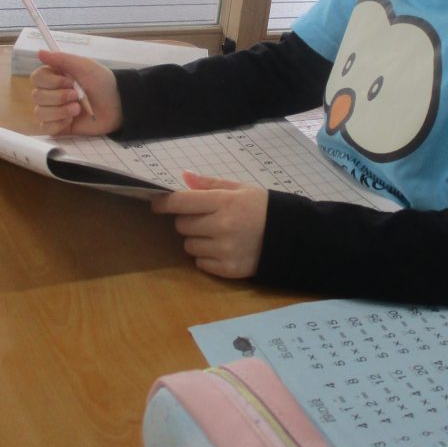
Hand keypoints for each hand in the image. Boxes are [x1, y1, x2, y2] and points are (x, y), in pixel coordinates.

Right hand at [29, 49, 122, 135]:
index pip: (36, 78)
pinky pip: (45, 129)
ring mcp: (53, 112)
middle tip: (77, 95)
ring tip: (78, 109)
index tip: (69, 81)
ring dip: (60, 111)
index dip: (51, 81)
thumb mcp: (84, 66)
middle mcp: (50, 94)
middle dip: (58, 97)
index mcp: (54, 77)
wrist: (117, 106)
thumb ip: (61, 59)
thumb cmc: (102, 83)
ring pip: (40, 113)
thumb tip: (39, 52)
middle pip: (37, 96)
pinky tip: (71, 120)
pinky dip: (58, 124)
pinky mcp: (58, 127)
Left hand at [151, 172, 267, 277]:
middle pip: (182, 225)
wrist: (290, 237)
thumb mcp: (240, 189)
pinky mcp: (228, 270)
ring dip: (197, 240)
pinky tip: (224, 249)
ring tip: (217, 235)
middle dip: (188, 221)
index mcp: (224, 202)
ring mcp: (224, 250)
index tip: (157, 203)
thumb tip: (184, 177)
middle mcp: (222, 226)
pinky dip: (207, 257)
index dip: (164, 202)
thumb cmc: (262, 208)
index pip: (181, 202)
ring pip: (189, 246)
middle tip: (205, 218)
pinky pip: (201, 263)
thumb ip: (210, 184)